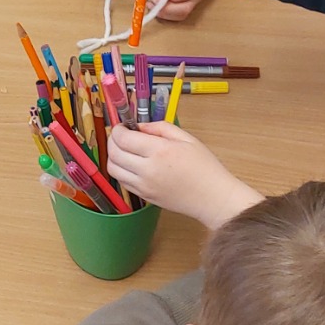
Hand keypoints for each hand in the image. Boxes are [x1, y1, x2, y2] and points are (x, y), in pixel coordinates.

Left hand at [105, 122, 260, 229]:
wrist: (212, 198)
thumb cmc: (204, 166)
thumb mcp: (186, 138)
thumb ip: (160, 128)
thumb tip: (139, 126)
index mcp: (159, 151)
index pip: (123, 139)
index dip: (118, 129)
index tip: (123, 126)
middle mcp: (147, 170)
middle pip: (113, 153)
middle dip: (112, 140)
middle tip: (121, 135)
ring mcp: (144, 186)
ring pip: (112, 169)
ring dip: (113, 156)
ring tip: (124, 149)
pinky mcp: (144, 197)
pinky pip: (122, 181)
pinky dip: (120, 170)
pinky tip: (131, 164)